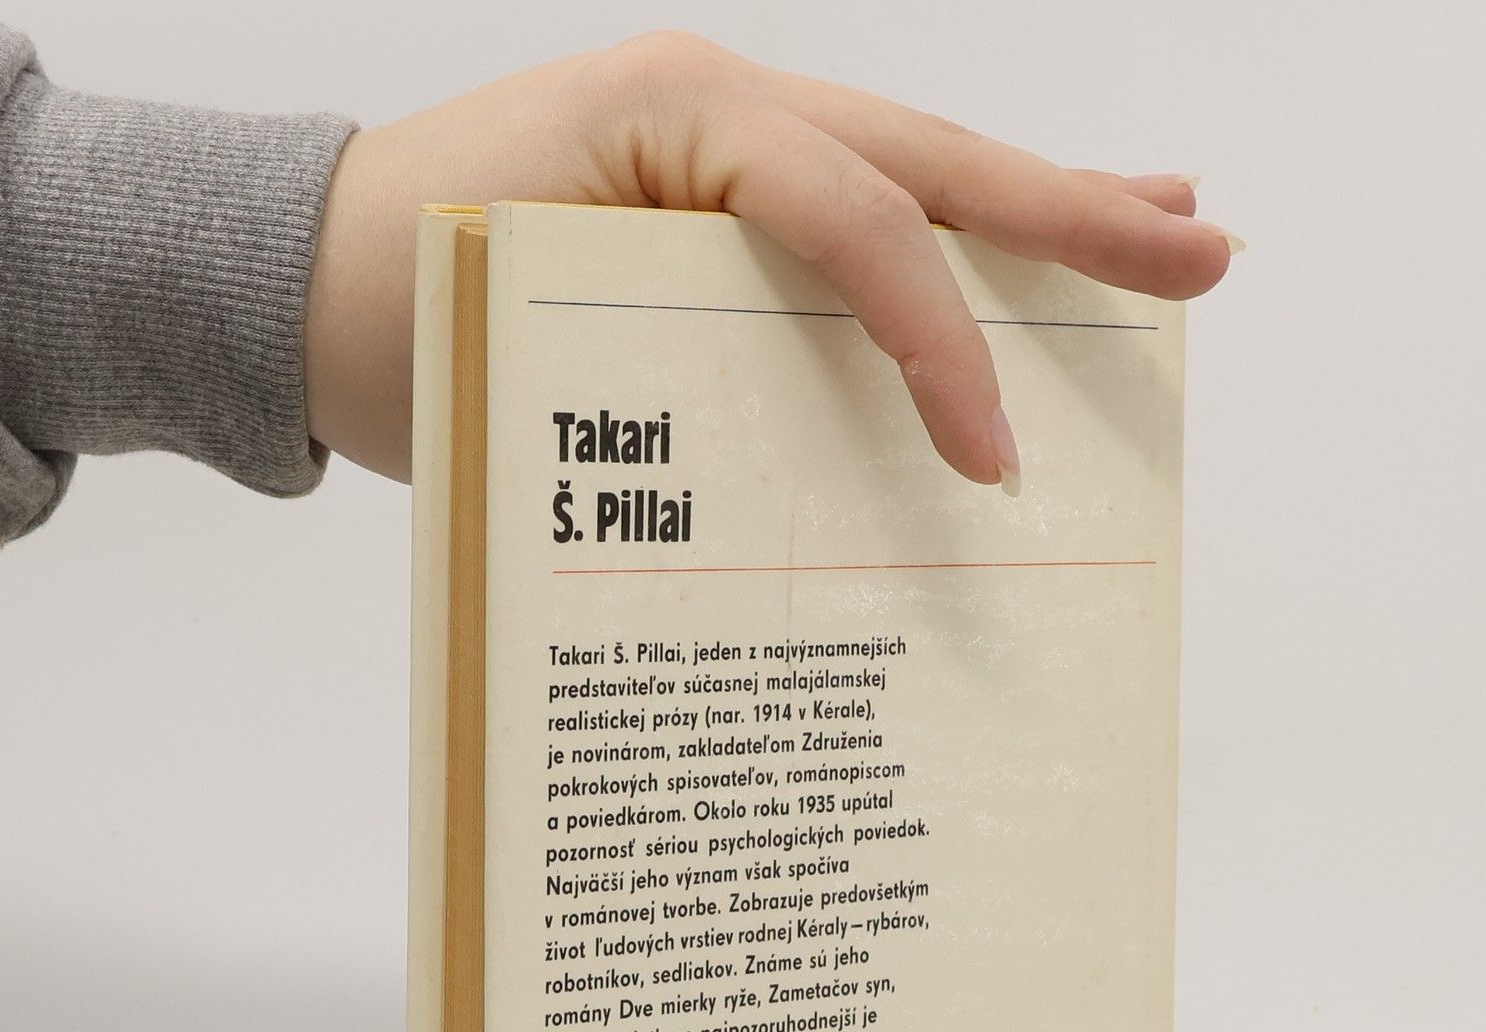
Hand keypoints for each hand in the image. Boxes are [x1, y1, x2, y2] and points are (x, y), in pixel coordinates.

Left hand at [304, 31, 1240, 488]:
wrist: (281, 285)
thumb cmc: (388, 321)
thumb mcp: (535, 347)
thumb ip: (682, 383)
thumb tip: (832, 474)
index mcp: (674, 117)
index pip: (856, 221)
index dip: (940, 339)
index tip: (992, 466)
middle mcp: (711, 104)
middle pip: (927, 156)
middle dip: (1073, 211)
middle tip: (1204, 252)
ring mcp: (712, 139)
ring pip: (905, 167)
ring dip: (1033, 200)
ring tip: (1156, 217)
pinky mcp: (703, 192)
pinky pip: (848, 211)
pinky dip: (934, 234)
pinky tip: (996, 240)